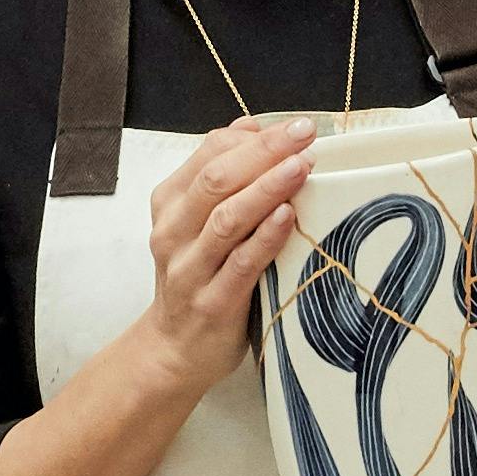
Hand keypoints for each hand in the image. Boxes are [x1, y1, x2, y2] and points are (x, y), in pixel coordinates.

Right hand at [135, 116, 317, 406]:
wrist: (174, 349)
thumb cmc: (198, 277)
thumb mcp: (199, 222)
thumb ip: (222, 176)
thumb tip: (251, 126)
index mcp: (171, 202)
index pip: (210, 152)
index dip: (253, 136)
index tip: (295, 126)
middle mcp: (174, 230)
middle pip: (217, 178)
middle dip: (264, 151)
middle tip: (304, 133)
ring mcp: (190, 268)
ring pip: (227, 217)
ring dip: (267, 187)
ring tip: (302, 166)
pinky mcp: (212, 302)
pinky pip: (240, 264)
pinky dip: (264, 237)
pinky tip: (287, 217)